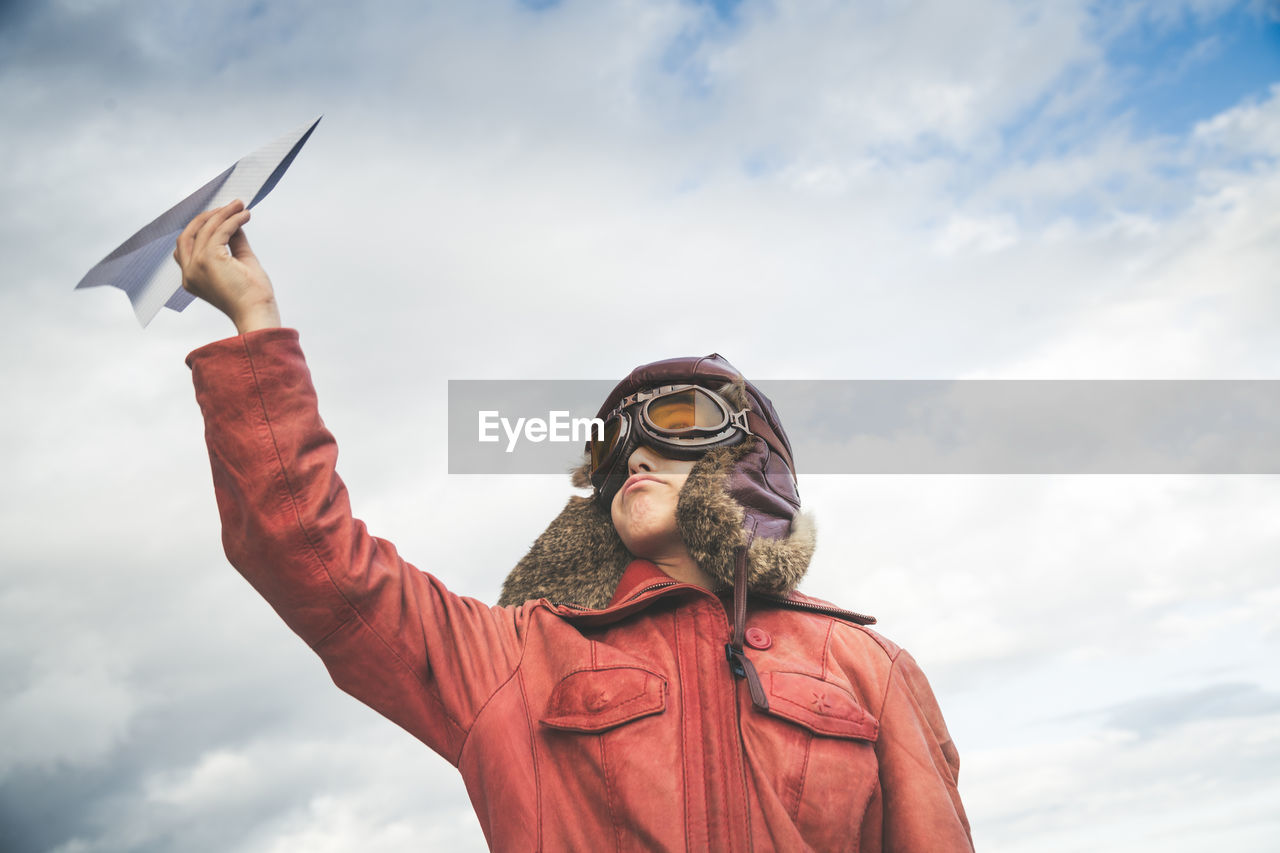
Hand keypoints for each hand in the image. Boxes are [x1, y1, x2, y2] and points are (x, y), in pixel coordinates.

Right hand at [174, 200, 280, 333]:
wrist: (258, 314)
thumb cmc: (252, 296)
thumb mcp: (241, 263)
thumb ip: (234, 242)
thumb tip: (234, 221)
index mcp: (192, 277)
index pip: (186, 245)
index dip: (202, 227)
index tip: (222, 215)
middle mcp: (189, 272)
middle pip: (188, 234)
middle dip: (207, 217)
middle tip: (230, 206)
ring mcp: (196, 266)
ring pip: (205, 229)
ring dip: (223, 214)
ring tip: (241, 207)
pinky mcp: (208, 260)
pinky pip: (219, 231)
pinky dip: (232, 220)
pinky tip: (244, 215)